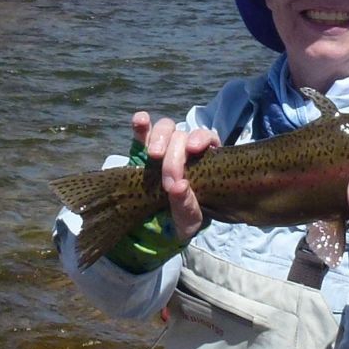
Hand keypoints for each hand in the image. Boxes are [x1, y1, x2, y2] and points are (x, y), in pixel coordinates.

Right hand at [132, 111, 218, 240]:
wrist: (157, 226)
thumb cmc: (181, 219)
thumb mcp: (188, 220)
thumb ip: (187, 206)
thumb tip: (179, 186)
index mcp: (204, 160)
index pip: (208, 138)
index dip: (201, 139)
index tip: (193, 149)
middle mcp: (184, 148)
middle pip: (183, 136)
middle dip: (175, 157)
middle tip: (169, 182)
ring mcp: (162, 147)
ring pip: (165, 128)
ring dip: (160, 137)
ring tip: (154, 155)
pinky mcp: (141, 150)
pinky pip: (141, 132)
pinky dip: (141, 125)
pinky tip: (140, 122)